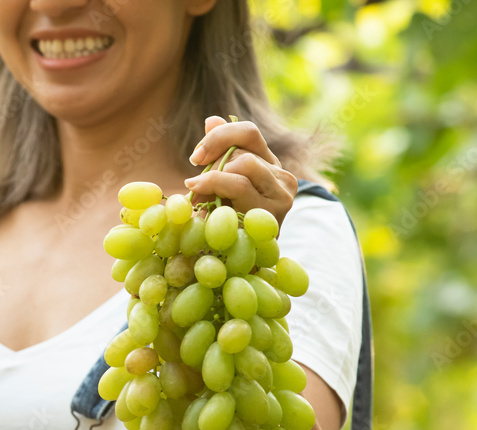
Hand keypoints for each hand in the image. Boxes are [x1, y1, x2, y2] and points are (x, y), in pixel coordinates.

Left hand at [184, 116, 298, 224]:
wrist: (245, 263)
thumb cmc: (230, 219)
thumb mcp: (221, 184)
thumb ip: (219, 152)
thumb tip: (211, 118)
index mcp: (269, 162)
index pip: (247, 132)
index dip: (217, 137)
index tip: (194, 157)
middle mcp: (282, 177)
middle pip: (240, 155)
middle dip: (211, 169)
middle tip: (195, 187)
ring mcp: (282, 198)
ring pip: (240, 173)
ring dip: (214, 185)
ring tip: (205, 204)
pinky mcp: (275, 218)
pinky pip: (239, 197)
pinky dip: (216, 203)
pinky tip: (206, 215)